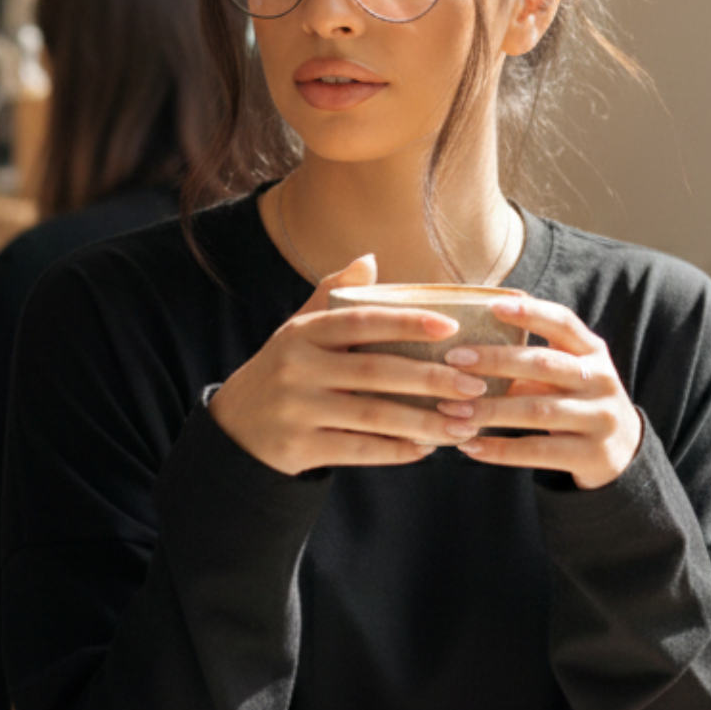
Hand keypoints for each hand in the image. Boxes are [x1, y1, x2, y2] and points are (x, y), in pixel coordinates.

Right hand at [208, 254, 469, 475]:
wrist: (235, 428)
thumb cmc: (283, 369)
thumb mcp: (298, 329)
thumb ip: (333, 296)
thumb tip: (369, 259)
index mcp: (302, 333)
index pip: (360, 321)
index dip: (406, 322)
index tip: (452, 326)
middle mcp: (298, 369)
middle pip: (375, 372)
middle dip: (431, 379)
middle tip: (475, 385)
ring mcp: (298, 410)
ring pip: (374, 416)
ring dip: (425, 421)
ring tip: (464, 423)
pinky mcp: (301, 448)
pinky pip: (360, 450)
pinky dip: (397, 450)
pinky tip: (428, 447)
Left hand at [436, 293, 642, 490]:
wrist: (623, 450)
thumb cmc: (578, 400)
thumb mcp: (568, 374)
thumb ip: (532, 362)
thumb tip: (467, 350)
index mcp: (593, 351)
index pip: (563, 322)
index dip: (529, 313)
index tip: (491, 305)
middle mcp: (601, 380)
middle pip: (543, 365)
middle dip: (494, 361)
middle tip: (453, 359)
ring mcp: (599, 418)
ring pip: (536, 411)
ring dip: (489, 410)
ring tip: (452, 409)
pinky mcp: (591, 455)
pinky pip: (537, 451)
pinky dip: (500, 448)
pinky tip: (470, 445)